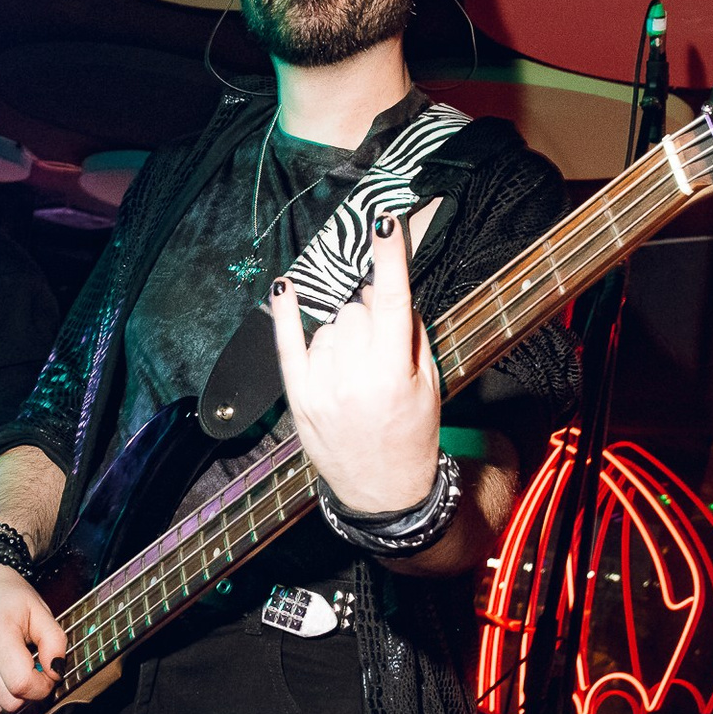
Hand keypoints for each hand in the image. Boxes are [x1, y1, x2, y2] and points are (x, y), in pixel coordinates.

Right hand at [0, 566, 66, 713]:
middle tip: (29, 674)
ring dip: (5, 702)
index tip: (46, 674)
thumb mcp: (39, 611)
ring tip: (10, 680)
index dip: (43, 687)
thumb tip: (55, 672)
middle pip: (8, 701)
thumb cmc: (9, 596)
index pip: (23, 684)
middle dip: (27, 694)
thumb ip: (55, 642)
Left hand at [269, 211, 440, 513]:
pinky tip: (283, 288)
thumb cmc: (412, 436)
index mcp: (393, 374)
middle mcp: (354, 378)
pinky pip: (287, 344)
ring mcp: (322, 387)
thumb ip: (411, 335)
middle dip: (369, 312)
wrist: (383, 491)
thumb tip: (386, 290)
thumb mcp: (429, 386)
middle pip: (356, 310)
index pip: (391, 303)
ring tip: (357, 363)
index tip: (383, 222)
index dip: (388, 259)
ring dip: (343, 330)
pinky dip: (285, 314)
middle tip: (380, 338)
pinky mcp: (299, 397)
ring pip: (329, 325)